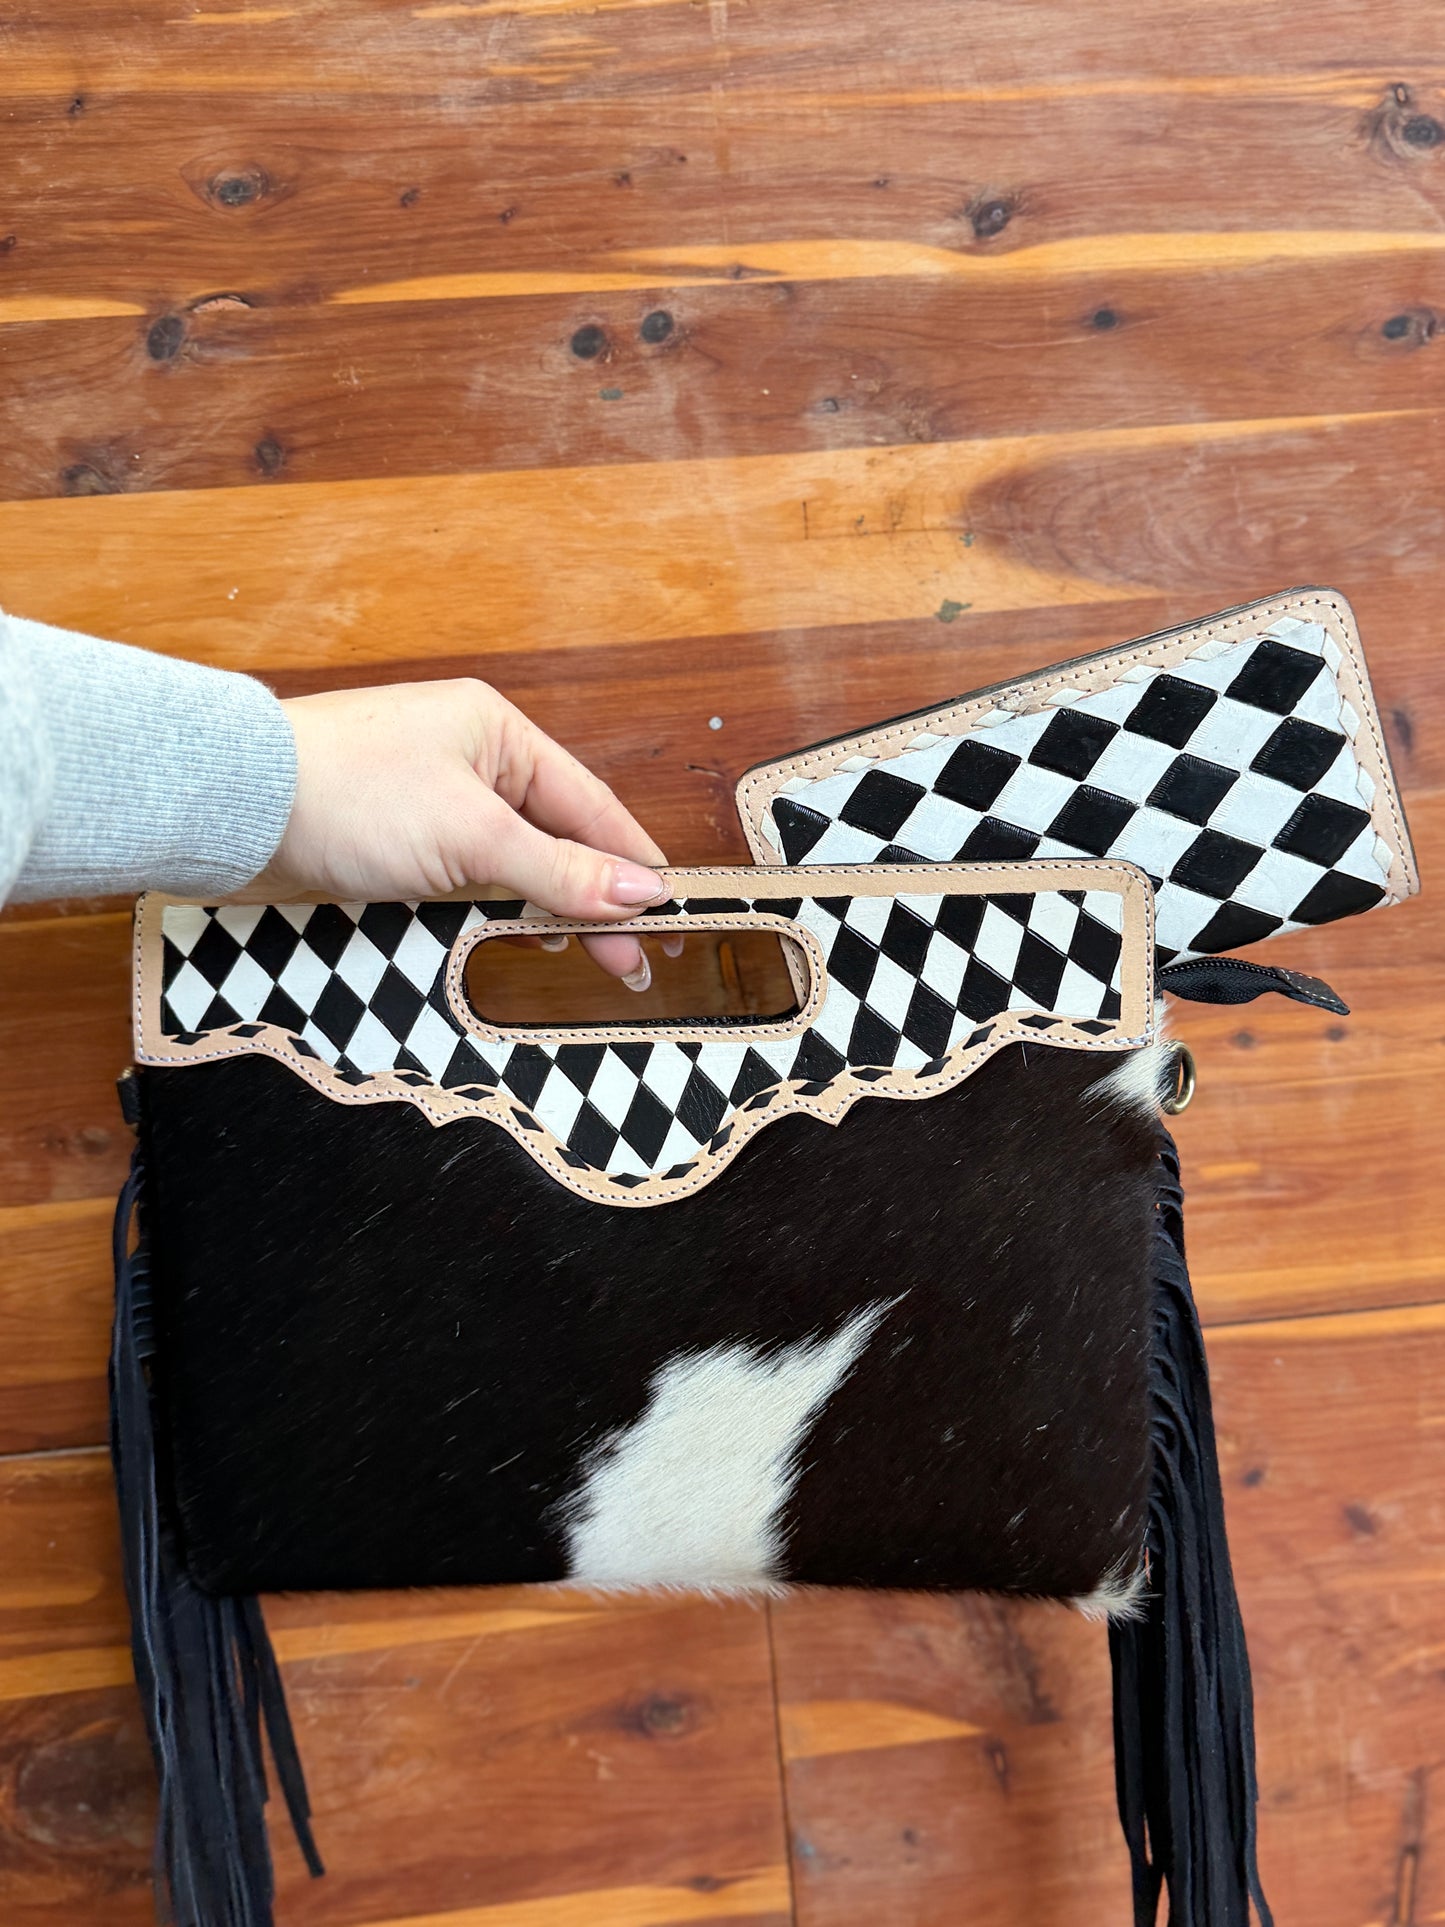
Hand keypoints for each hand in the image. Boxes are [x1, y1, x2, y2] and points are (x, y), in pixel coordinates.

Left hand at [243, 679, 677, 985]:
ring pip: (514, 865)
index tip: (673, 915)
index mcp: (498, 734)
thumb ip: (560, 871)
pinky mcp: (395, 844)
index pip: (591, 807)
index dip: (635, 865)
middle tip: (633, 964)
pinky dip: (498, 913)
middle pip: (557, 839)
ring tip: (586, 960)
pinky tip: (516, 942)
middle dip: (597, 901)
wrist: (230, 812)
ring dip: (548, 912)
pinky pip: (468, 882)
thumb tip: (640, 892)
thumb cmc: (345, 794)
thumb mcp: (472, 836)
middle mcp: (469, 762)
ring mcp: (431, 804)